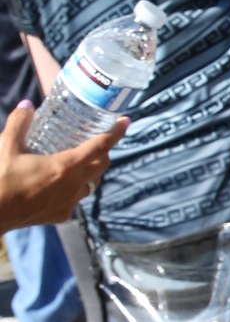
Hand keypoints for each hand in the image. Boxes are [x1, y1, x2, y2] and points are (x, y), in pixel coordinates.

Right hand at [0, 97, 123, 233]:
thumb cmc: (0, 179)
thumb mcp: (7, 146)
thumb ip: (19, 122)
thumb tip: (28, 106)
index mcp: (66, 167)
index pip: (100, 146)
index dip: (115, 133)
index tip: (125, 122)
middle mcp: (73, 186)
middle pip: (101, 166)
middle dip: (103, 152)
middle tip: (95, 140)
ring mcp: (69, 204)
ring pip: (90, 185)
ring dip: (90, 172)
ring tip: (79, 162)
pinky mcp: (60, 216)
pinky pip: (75, 201)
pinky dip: (74, 190)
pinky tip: (60, 185)